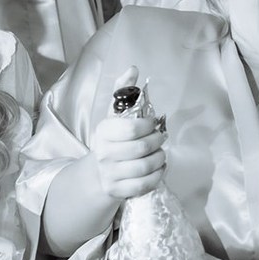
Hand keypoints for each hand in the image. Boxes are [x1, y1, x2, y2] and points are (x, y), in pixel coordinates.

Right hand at [90, 67, 166, 201]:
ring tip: (161, 153)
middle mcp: (104, 153)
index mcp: (103, 132)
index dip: (150, 125)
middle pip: (142, 148)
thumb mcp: (114, 115)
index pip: (132, 128)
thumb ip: (123, 90)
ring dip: (160, 159)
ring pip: (145, 168)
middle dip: (158, 142)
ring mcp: (110, 174)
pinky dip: (157, 176)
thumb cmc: (111, 140)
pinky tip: (158, 168)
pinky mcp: (117, 191)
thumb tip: (133, 68)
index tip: (154, 123)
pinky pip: (144, 185)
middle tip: (161, 138)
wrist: (97, 174)